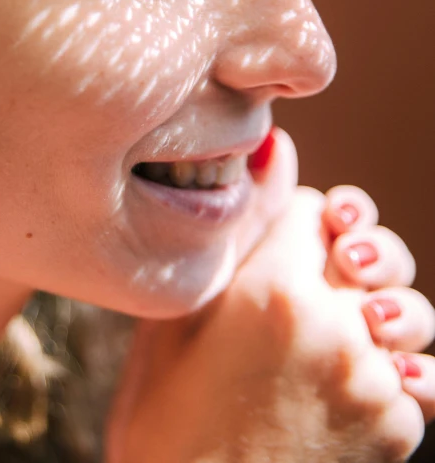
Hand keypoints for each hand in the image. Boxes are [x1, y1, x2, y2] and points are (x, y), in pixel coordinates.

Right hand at [107, 130, 434, 462]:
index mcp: (275, 289)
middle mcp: (337, 326)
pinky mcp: (399, 430)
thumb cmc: (169, 424)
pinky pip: (415, 375)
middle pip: (376, 248)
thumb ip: (232, 229)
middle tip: (324, 278)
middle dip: (352, 255)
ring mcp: (374, 381)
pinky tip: (348, 389)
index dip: (301, 222)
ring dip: (381, 315)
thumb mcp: (175, 319)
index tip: (285, 248)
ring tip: (346, 335)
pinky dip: (391, 374)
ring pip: (407, 311)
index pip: (318, 208)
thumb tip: (276, 150)